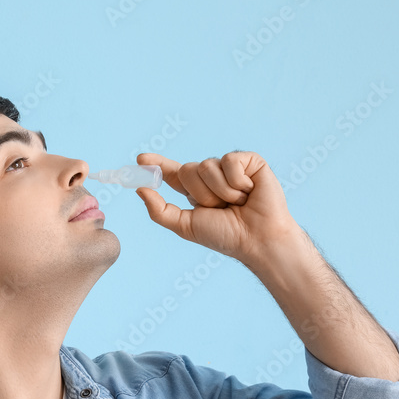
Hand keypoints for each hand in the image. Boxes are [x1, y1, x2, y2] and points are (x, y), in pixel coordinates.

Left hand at [135, 151, 301, 267]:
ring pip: (207, 165)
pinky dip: (237, 181)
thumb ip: (160, 211)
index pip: (172, 174)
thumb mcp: (186, 226)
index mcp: (196, 192)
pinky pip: (229, 161)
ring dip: (221, 191)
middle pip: (187, 169)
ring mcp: (230, 168)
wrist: (257, 239)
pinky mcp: (249, 162)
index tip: (141, 160)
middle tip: (220, 208)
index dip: (157, 164)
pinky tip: (250, 191)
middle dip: (201, 193)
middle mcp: (211, 178)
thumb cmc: (225, 236)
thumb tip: (141, 190)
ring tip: (238, 203)